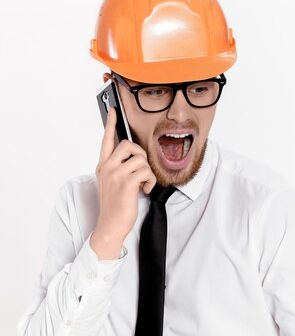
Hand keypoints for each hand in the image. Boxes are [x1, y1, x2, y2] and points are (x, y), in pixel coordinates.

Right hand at [94, 106, 156, 239]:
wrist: (111, 225)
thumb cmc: (114, 206)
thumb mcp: (112, 183)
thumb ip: (118, 169)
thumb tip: (134, 159)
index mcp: (103, 166)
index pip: (106, 140)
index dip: (111, 124)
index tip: (114, 110)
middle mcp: (107, 167)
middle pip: (128, 144)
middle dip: (140, 155)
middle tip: (141, 170)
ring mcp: (116, 174)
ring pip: (140, 159)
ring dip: (147, 172)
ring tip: (143, 184)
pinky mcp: (126, 183)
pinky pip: (146, 172)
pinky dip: (150, 182)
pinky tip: (144, 190)